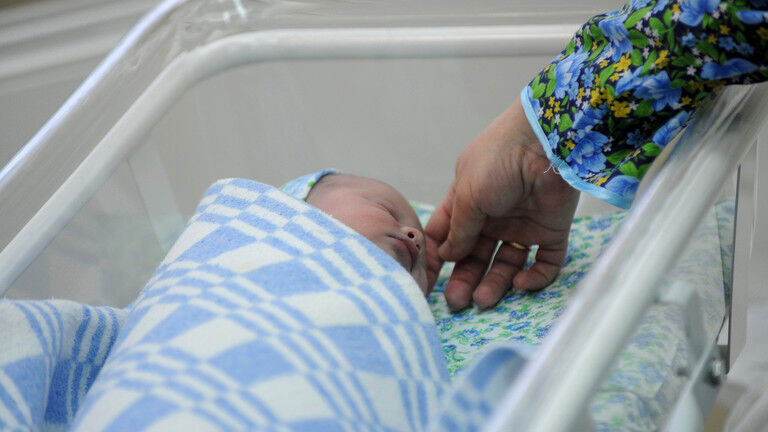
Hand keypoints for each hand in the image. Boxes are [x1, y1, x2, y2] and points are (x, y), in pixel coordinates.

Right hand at [425, 98, 578, 310]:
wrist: (549, 142)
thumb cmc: (499, 159)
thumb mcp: (467, 194)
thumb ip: (458, 229)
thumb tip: (447, 256)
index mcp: (467, 201)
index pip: (446, 236)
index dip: (436, 259)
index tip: (427, 284)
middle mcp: (493, 216)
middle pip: (475, 256)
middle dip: (464, 279)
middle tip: (456, 303)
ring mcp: (523, 224)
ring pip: (506, 263)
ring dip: (495, 283)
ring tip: (483, 300)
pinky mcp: (552, 231)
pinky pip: (544, 263)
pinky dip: (534, 277)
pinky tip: (520, 282)